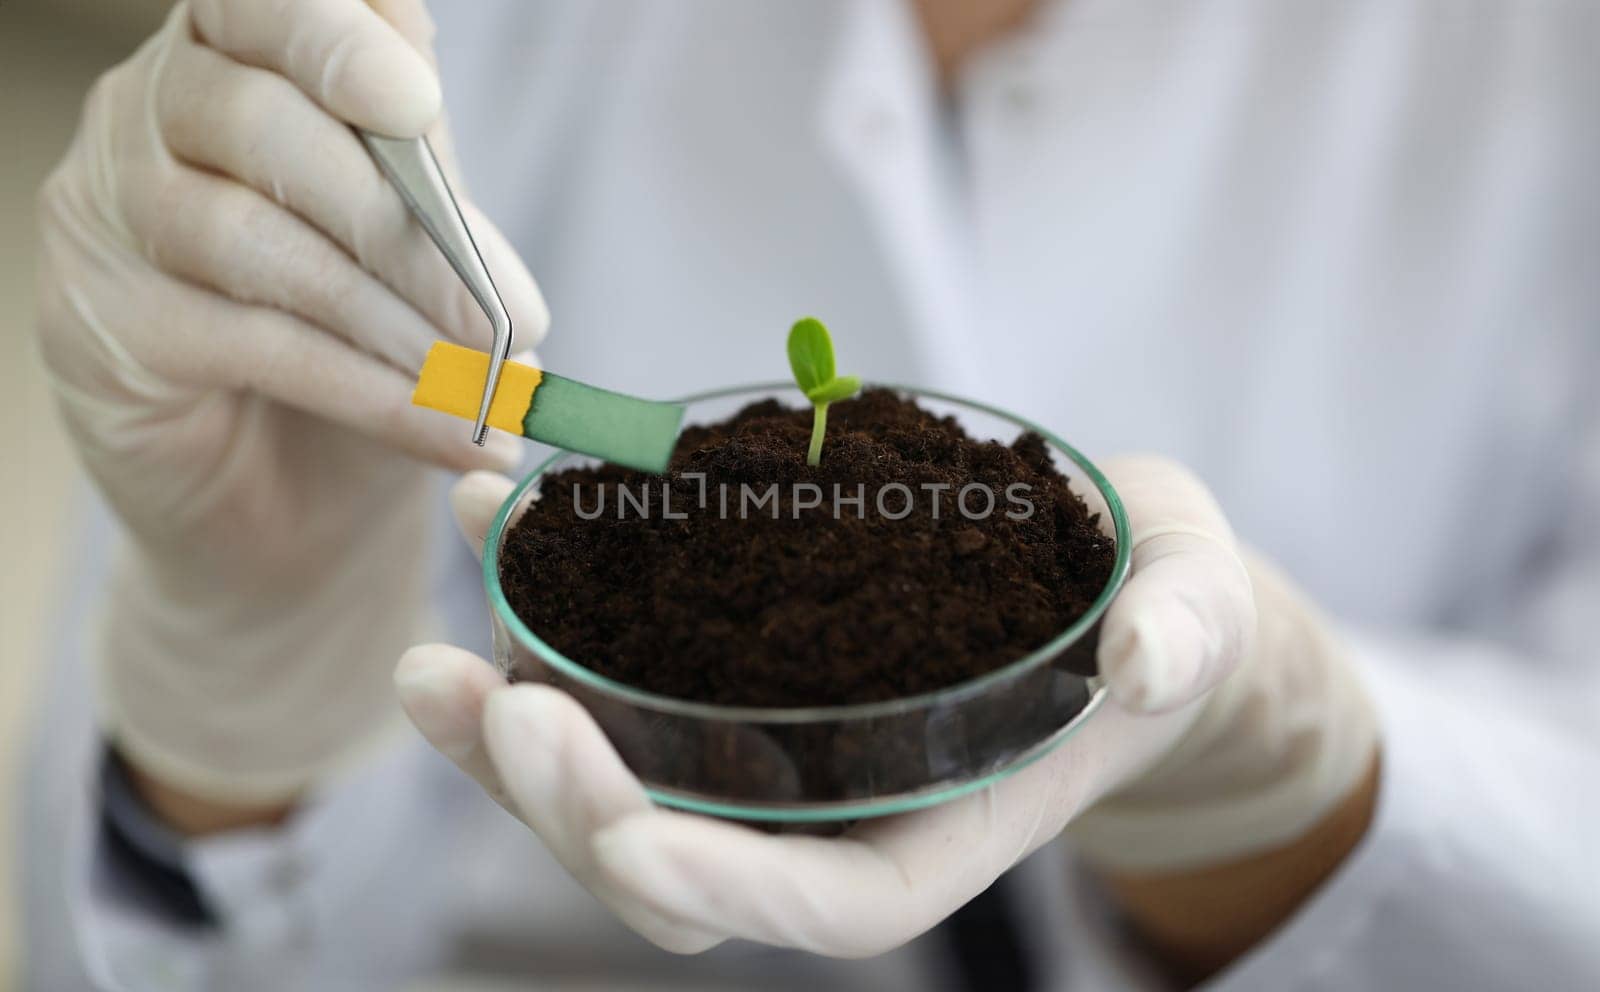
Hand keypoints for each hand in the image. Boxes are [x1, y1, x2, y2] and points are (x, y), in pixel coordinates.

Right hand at [35, 0, 547, 806]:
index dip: (337, 42)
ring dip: (393, 320)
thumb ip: (432, 195)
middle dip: (409, 230)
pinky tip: (443, 429)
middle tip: (507, 318)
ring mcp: (107, 213)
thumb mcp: (415, 253)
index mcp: (236, 56)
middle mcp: (149, 113)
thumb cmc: (366, 348)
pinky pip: (250, 343)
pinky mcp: (99, 325)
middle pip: (266, 125)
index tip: (418, 102)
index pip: (265, 4)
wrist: (294, 500)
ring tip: (483, 385)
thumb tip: (480, 225)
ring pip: (255, 237)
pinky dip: (367, 390)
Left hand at [397, 457, 1378, 956]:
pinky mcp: (728, 664)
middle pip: (678, 862)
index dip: (727, 889)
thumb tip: (1147, 660)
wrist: (1099, 570)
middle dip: (573, 809)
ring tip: (437, 649)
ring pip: (613, 783)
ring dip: (507, 732)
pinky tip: (493, 518)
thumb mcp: (1192, 598)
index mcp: (940, 822)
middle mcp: (833, 803)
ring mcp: (768, 740)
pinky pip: (613, 667)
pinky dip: (540, 610)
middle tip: (494, 705)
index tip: (632, 839)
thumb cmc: (1152, 597)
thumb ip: (1183, 629)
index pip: (827, 902)